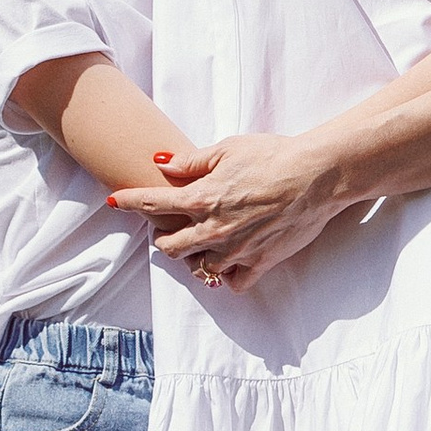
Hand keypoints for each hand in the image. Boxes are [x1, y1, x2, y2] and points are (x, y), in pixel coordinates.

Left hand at [107, 134, 345, 291]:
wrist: (316, 176)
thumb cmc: (274, 156)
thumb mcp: (229, 148)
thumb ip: (192, 162)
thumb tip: (162, 164)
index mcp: (203, 198)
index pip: (153, 204)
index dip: (129, 202)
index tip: (115, 201)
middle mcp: (214, 229)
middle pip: (170, 246)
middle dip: (162, 236)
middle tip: (169, 225)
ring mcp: (236, 250)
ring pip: (199, 268)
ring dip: (193, 258)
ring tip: (200, 243)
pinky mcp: (260, 262)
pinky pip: (232, 282)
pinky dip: (226, 275)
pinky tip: (228, 260)